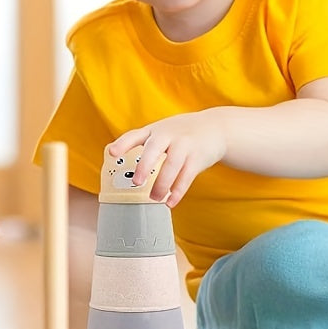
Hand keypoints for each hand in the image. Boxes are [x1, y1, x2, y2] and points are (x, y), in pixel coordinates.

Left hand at [108, 111, 227, 206]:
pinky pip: (187, 176)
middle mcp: (168, 135)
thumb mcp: (162, 131)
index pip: (135, 135)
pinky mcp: (198, 157)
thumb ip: (143, 142)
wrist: (215, 127)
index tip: (112, 152)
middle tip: (136, 182)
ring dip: (162, 184)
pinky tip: (170, 201)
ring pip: (171, 165)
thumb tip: (113, 154)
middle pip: (154, 148)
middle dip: (145, 165)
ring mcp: (184, 145)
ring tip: (154, 198)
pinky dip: (178, 190)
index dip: (123, 144)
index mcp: (155, 130)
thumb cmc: (181, 133)